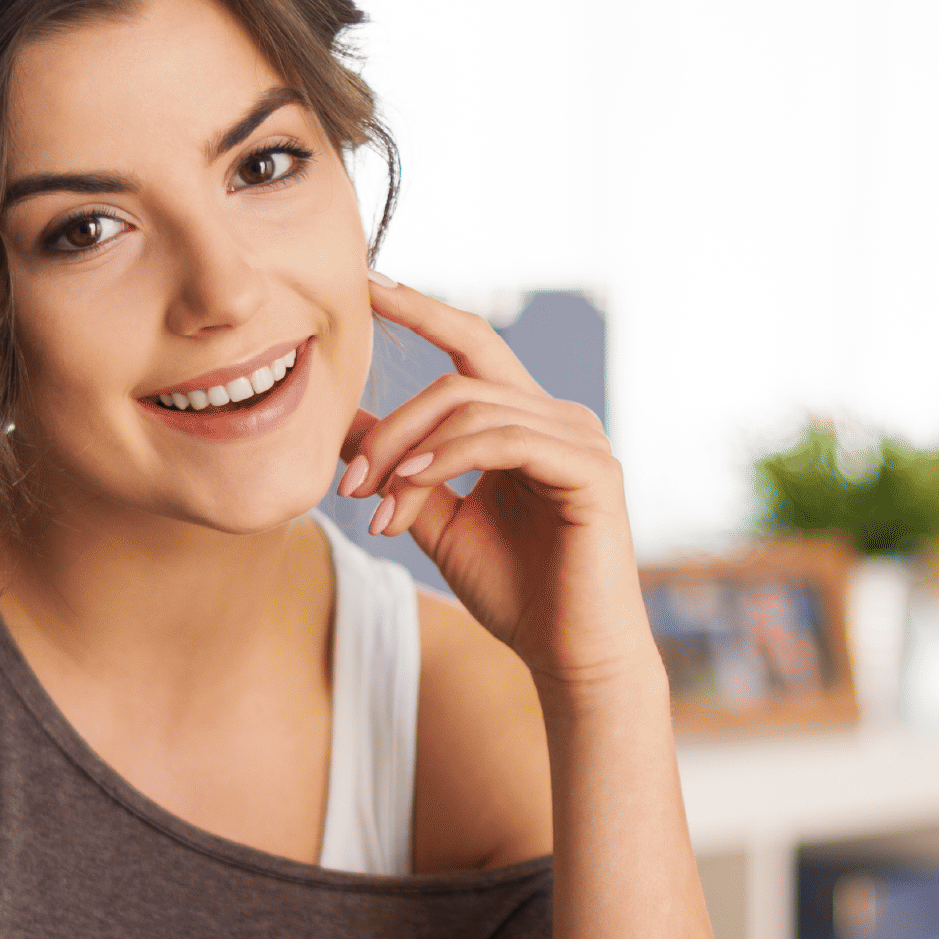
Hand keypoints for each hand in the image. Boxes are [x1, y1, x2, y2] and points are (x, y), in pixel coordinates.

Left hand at [337, 276, 656, 695]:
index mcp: (525, 421)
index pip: (470, 344)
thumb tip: (346, 427)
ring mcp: (579, 438)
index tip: (365, 283)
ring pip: (473, 407)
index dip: (420, 308)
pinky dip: (448, 458)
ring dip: (408, 453)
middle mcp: (558, 416)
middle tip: (347, 481)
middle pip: (458, 379)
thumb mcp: (438, 522)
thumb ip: (401, 471)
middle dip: (392, 424)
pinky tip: (412, 486)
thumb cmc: (514, 593)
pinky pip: (505, 438)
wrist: (567, 655)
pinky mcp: (592, 469)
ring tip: (375, 505)